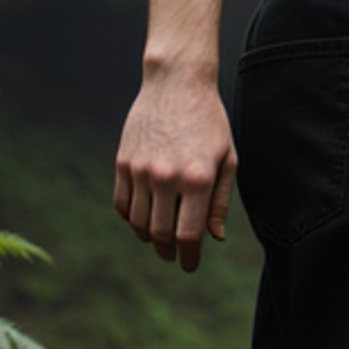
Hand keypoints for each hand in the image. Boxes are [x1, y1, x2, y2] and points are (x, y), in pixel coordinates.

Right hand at [113, 64, 235, 269]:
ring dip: (148, 237)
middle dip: (167, 252)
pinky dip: (131, 218)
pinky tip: (143, 217)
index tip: (189, 265)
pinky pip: (122, 204)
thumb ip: (219, 202)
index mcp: (197, 179)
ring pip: (138, 222)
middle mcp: (166, 177)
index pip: (188, 235)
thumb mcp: (227, 159)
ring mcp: (140, 170)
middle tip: (173, 256)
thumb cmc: (209, 122)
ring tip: (159, 237)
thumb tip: (214, 238)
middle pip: (160, 234)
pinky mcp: (123, 162)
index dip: (189, 257)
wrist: (176, 83)